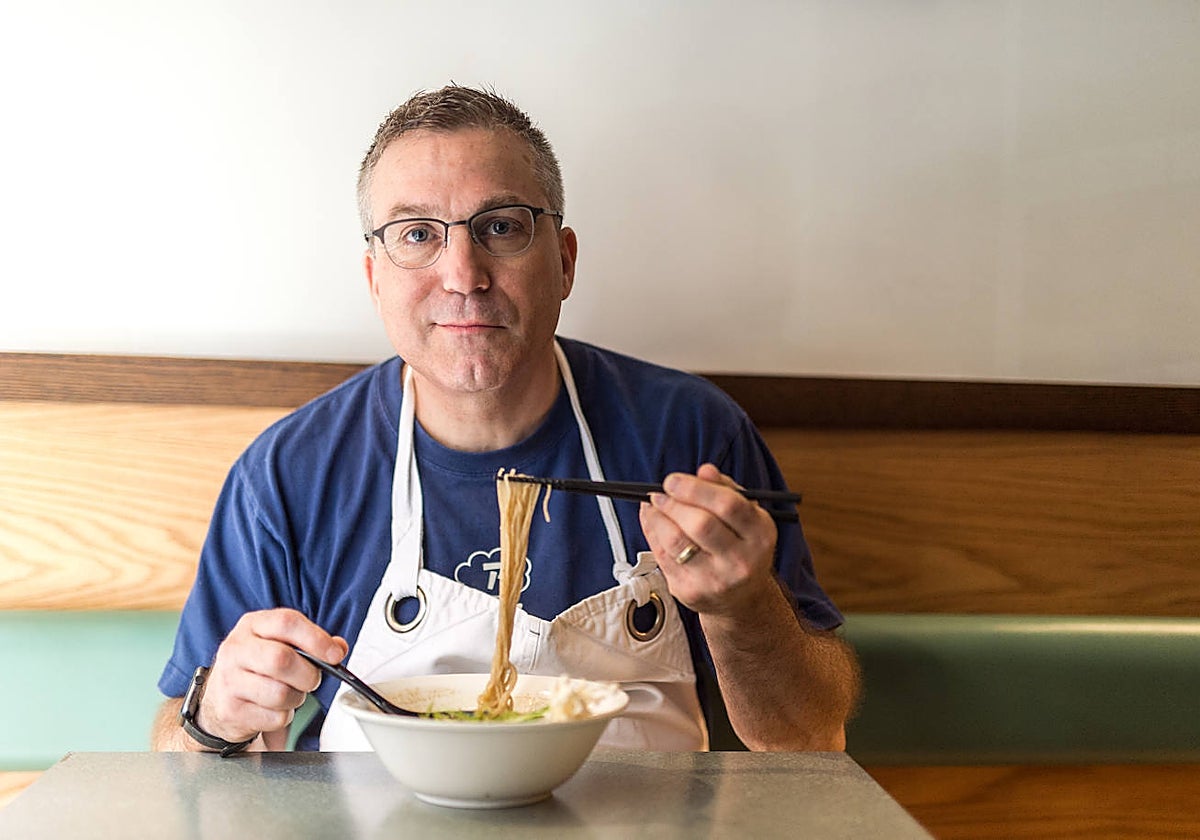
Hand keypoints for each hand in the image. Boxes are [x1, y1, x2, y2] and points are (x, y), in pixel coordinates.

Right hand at [196, 608, 347, 743]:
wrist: (218, 699)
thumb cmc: (255, 667)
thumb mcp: (279, 643)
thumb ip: (311, 642)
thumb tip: (338, 647)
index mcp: (252, 625)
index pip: (287, 622)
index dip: (316, 639)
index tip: (335, 655)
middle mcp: (236, 649)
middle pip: (282, 659)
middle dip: (307, 675)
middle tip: (311, 680)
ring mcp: (229, 680)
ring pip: (280, 693)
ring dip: (296, 698)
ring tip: (288, 694)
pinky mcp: (230, 710)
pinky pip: (274, 717)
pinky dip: (283, 717)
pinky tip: (273, 709)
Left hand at [638, 463, 778, 616]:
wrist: (741, 599)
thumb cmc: (741, 548)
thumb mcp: (746, 516)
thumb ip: (725, 489)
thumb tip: (705, 471)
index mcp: (760, 535)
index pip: (728, 505)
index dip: (695, 489)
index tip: (673, 480)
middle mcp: (741, 560)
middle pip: (700, 524)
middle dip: (673, 503)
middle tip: (660, 493)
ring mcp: (716, 580)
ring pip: (676, 541)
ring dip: (657, 517)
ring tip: (654, 505)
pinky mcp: (691, 592)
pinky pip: (663, 557)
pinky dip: (652, 534)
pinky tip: (653, 522)